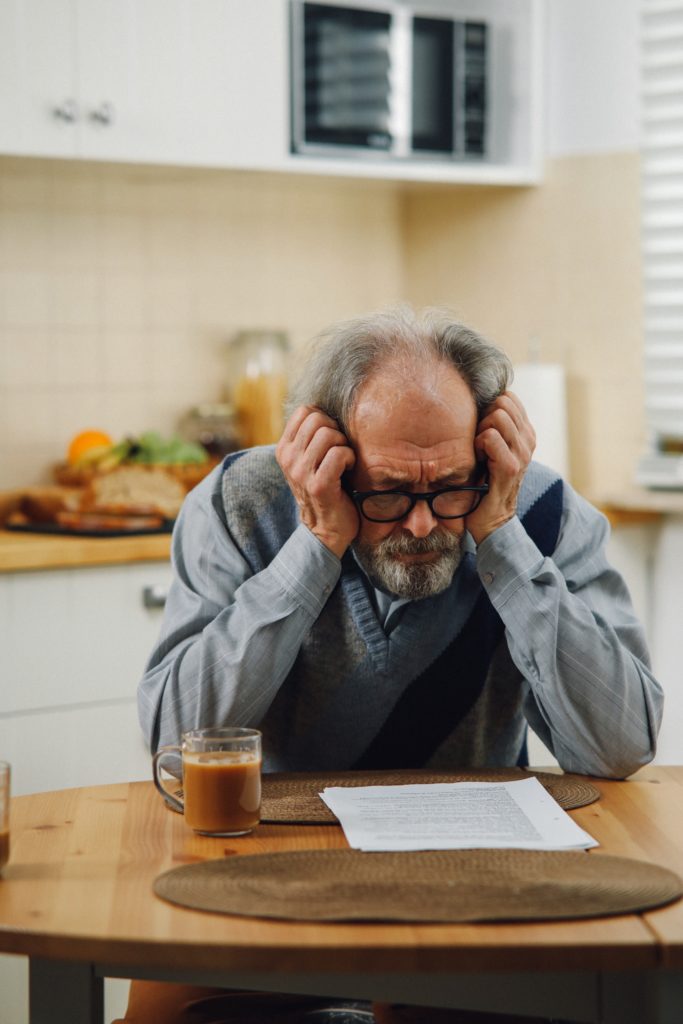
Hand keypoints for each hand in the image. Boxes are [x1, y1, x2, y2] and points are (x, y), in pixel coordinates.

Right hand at [276, 405, 357, 557]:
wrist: (325, 530)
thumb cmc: (325, 488)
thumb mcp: (309, 460)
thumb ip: (310, 437)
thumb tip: (325, 408)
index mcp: (284, 449)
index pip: (305, 411)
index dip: (325, 418)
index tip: (331, 438)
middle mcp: (288, 458)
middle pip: (318, 419)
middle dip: (336, 430)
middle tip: (339, 450)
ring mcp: (301, 472)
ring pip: (329, 434)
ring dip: (344, 445)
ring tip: (343, 461)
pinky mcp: (318, 485)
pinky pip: (339, 453)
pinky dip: (350, 458)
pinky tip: (348, 470)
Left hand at [465, 391, 535, 544]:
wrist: (490, 519)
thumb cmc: (484, 480)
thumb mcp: (492, 448)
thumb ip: (492, 425)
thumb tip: (477, 399)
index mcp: (525, 433)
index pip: (508, 397)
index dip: (489, 408)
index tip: (481, 429)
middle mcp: (528, 440)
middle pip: (502, 402)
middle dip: (483, 417)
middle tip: (478, 441)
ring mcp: (523, 453)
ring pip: (497, 416)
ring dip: (480, 431)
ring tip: (479, 452)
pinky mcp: (511, 467)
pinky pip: (490, 437)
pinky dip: (478, 445)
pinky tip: (478, 461)